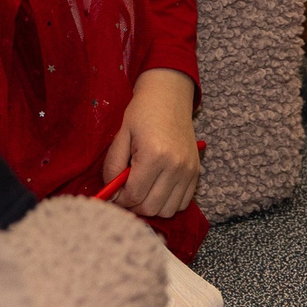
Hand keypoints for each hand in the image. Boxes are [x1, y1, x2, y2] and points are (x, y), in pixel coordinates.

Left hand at [102, 68, 199, 218]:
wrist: (169, 96)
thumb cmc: (142, 113)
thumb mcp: (121, 136)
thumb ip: (112, 167)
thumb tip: (110, 195)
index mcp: (154, 155)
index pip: (134, 196)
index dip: (119, 200)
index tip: (113, 193)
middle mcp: (175, 166)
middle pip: (150, 207)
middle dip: (133, 206)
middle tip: (125, 193)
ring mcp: (188, 170)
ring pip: (167, 210)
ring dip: (151, 206)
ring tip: (142, 191)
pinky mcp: (196, 172)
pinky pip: (182, 203)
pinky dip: (168, 203)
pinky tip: (158, 189)